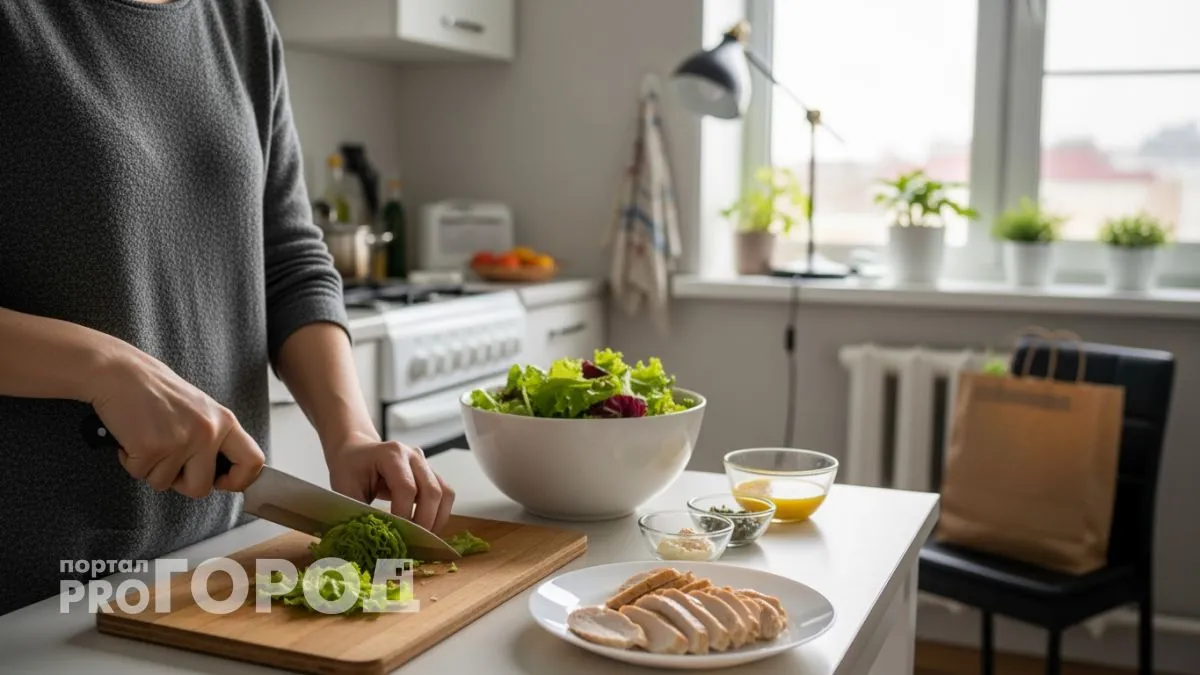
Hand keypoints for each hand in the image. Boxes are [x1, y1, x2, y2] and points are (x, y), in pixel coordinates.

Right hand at [89, 346, 264, 496]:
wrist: (119, 373)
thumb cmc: (156, 391)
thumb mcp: (200, 410)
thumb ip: (214, 438)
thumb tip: (222, 474)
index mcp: (225, 421)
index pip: (253, 462)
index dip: (239, 481)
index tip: (221, 482)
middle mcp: (208, 432)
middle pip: (201, 488)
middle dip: (180, 482)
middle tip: (167, 460)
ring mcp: (180, 441)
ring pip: (165, 484)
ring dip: (151, 468)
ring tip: (147, 438)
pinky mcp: (150, 448)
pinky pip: (140, 474)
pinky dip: (131, 461)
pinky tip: (132, 438)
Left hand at [325, 433, 454, 532]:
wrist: (357, 451)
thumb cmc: (349, 469)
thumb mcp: (345, 489)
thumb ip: (359, 512)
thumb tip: (370, 541)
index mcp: (391, 454)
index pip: (406, 487)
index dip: (404, 514)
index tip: (397, 536)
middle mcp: (413, 456)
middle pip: (432, 490)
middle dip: (424, 521)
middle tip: (412, 543)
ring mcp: (426, 464)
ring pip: (444, 493)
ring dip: (437, 519)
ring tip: (422, 539)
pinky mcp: (431, 474)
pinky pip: (446, 495)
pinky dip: (440, 514)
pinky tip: (427, 528)